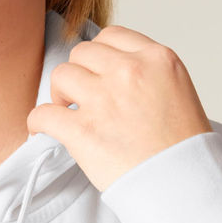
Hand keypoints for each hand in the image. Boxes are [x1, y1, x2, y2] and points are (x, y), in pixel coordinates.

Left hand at [26, 25, 212, 191]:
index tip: (96, 75)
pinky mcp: (83, 130)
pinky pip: (43, 114)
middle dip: (79, 74)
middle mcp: (130, 71)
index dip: (99, 57)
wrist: (183, 185)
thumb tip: (112, 74)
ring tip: (67, 113)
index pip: (112, 37)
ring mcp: (104, 99)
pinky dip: (38, 122)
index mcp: (157, 59)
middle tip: (81, 98)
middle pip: (82, 53)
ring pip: (61, 76)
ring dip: (60, 94)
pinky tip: (43, 131)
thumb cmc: (183, 148)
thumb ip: (147, 75)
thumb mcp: (177, 91)